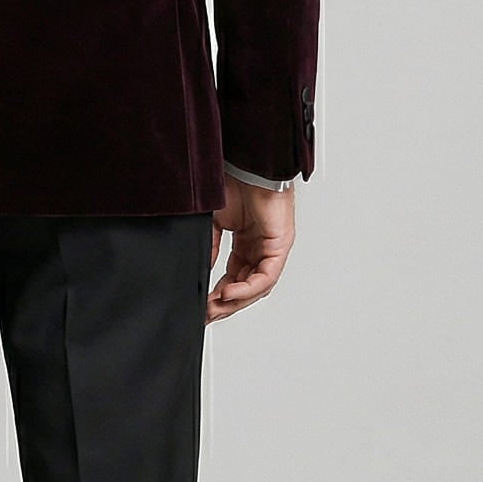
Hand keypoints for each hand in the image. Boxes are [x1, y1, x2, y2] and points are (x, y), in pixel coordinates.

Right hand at [207, 175, 293, 323]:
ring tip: (215, 307)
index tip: (203, 307)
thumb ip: (210, 247)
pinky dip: (247, 288)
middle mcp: (261, 248)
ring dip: (235, 301)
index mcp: (246, 242)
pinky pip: (265, 277)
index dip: (218, 295)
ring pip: (257, 287)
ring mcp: (272, 248)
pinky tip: (229, 293)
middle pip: (246, 287)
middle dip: (225, 304)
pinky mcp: (280, 245)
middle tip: (207, 315)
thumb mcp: (214, 222)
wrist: (246, 166)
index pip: (234, 278)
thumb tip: (203, 272)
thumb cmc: (234, 183)